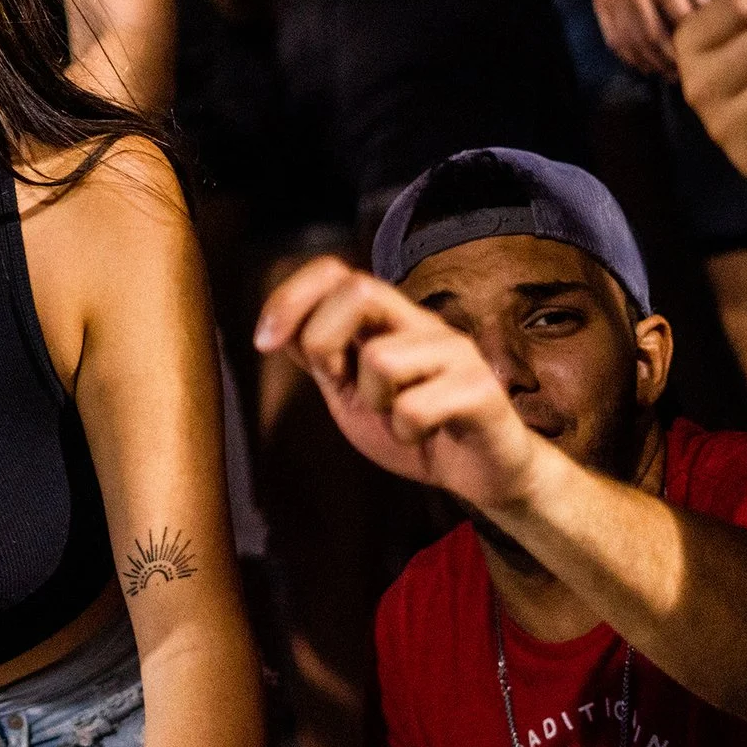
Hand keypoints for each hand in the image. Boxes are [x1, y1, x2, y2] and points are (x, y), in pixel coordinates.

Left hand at [254, 257, 546, 511]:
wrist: (480, 473)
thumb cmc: (417, 427)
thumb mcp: (352, 394)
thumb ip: (323, 360)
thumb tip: (276, 329)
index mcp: (388, 321)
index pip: (335, 273)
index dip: (292, 297)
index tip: (264, 342)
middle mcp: (423, 324)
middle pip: (361, 289)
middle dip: (325, 341)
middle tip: (339, 382)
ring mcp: (456, 352)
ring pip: (382, 359)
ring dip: (375, 405)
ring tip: (397, 420)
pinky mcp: (481, 389)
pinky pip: (415, 407)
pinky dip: (406, 434)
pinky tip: (423, 436)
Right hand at [584, 0, 710, 76]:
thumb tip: (706, 6)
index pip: (677, 12)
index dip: (691, 35)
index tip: (706, 51)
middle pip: (653, 33)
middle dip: (671, 57)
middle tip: (687, 73)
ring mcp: (613, 0)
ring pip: (632, 41)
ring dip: (651, 62)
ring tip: (668, 74)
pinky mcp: (601, 8)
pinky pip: (614, 38)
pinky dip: (629, 57)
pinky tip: (644, 66)